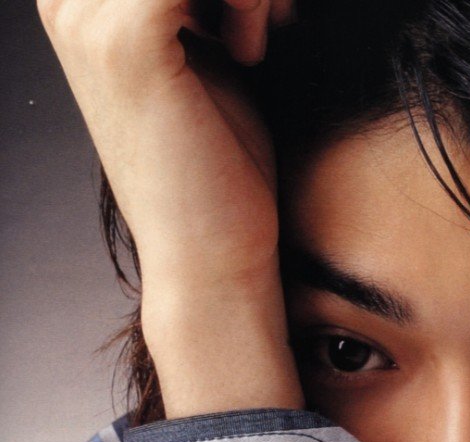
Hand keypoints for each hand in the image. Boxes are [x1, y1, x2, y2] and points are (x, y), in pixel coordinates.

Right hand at [38, 0, 304, 416]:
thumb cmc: (217, 170)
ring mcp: (88, 21)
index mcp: (81, 6)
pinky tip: (247, 54)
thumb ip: (203, 4)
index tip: (248, 17)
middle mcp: (68, 5)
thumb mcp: (207, 59)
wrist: (212, 254)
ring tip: (252, 44)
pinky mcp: (127, 44)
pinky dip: (247, 0)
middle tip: (266, 21)